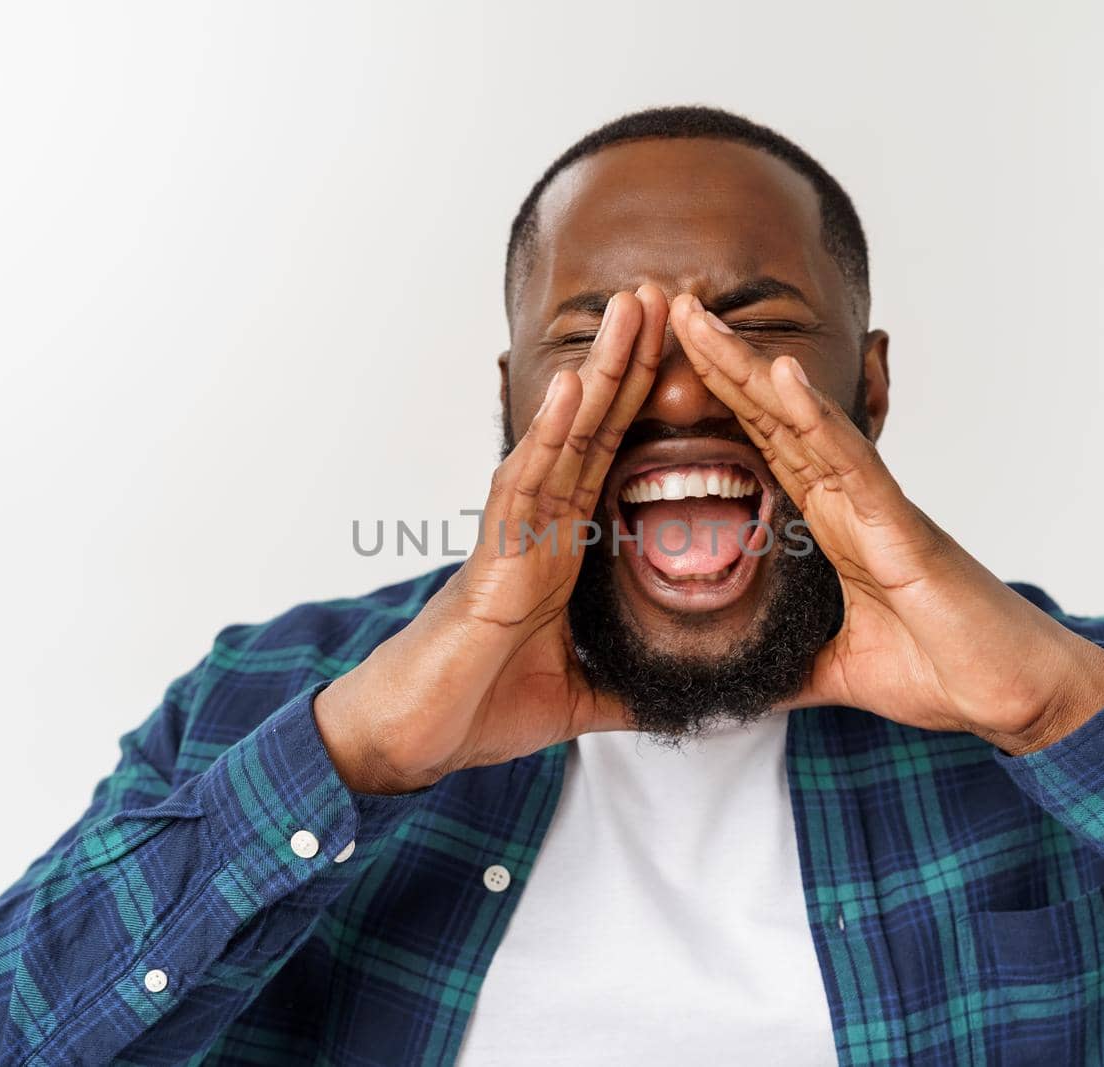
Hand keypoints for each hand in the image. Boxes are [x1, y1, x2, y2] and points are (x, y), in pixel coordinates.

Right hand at [315, 285, 669, 793]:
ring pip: (560, 441)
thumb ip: (628, 690)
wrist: (414, 739)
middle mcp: (538, 529)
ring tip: (629, 312)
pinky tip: (572, 389)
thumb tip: (689, 706)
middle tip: (658, 294)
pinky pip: (522, 488)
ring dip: (596, 375)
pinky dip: (547, 437)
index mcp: (561, 550)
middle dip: (625, 364)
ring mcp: (514, 537)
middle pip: (590, 430)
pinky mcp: (492, 561)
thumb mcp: (580, 700)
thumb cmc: (479, 707)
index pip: (609, 460)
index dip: (640, 405)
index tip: (678, 353)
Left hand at [668, 294, 1103, 754]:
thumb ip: (792, 668)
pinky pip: (853, 461)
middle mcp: (852, 502)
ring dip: (752, 370)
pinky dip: (817, 417)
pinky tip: (784, 375)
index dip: (723, 403)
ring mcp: (876, 507)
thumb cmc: (948, 673)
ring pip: (804, 421)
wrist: (1017, 698)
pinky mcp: (902, 526)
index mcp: (835, 527)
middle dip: (724, 365)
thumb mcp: (842, 671)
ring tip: (702, 322)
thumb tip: (742, 687)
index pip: (767, 449)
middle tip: (674, 307)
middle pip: (776, 418)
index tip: (673, 362)